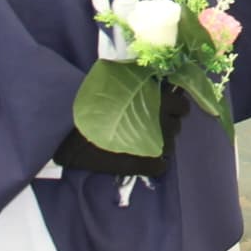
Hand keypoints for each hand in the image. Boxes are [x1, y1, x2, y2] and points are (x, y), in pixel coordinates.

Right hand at [52, 85, 189, 177]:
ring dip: (159, 142)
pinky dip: (155, 164)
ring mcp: (151, 145)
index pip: (182, 105)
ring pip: (168, 146)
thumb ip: (137, 83)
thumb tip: (153, 83)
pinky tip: (143, 158)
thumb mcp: (117, 83)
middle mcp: (159, 122)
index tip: (166, 107)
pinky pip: (160, 167)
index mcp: (156, 100)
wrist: (68, 128)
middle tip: (149, 123)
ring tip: (142, 140)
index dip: (176, 106)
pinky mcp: (140, 165)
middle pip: (176, 127)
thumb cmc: (91, 101)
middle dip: (166, 125)